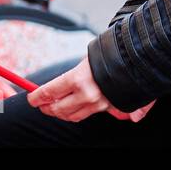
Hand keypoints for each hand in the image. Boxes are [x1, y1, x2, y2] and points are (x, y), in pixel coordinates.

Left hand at [26, 56, 155, 122]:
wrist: (139, 58)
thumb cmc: (111, 53)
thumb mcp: (87, 59)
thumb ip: (71, 78)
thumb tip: (52, 93)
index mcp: (79, 78)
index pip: (50, 92)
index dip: (37, 97)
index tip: (31, 98)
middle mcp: (87, 94)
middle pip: (59, 108)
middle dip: (46, 107)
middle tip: (40, 104)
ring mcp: (99, 103)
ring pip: (72, 116)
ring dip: (60, 113)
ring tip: (54, 108)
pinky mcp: (109, 107)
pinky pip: (87, 115)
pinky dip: (76, 114)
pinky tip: (72, 109)